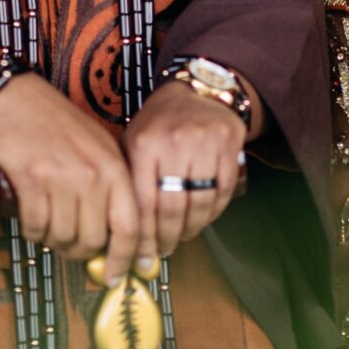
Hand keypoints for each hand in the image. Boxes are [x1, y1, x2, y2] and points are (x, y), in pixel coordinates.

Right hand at [0, 75, 140, 274]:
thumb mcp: (96, 149)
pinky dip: (32, 230)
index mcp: (114, 166)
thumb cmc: (57, 126)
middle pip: (93, 239)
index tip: (115, 276)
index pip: (129, 225)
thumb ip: (108, 190)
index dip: (123, 258)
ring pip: (63, 237)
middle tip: (68, 244)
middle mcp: (93, 173)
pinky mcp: (32, 179)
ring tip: (47, 222)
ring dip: (52, 239)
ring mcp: (63, 176)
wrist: (14, 100)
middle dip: (79, 251)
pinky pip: (35, 227)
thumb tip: (112, 242)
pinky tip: (31, 215)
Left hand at [124, 81, 248, 258]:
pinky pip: (221, 194)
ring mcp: (205, 144)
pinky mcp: (229, 147)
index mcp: (145, 143)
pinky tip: (200, 220)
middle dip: (165, 238)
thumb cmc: (160, 123)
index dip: (143, 235)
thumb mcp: (134, 140)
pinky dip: (211, 215)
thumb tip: (119, 233)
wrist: (199, 92)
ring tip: (180, 238)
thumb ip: (128, 181)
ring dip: (189, 230)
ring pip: (199, 205)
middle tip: (162, 250)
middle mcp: (175, 142)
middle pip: (171, 208)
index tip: (141, 256)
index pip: (143, 202)